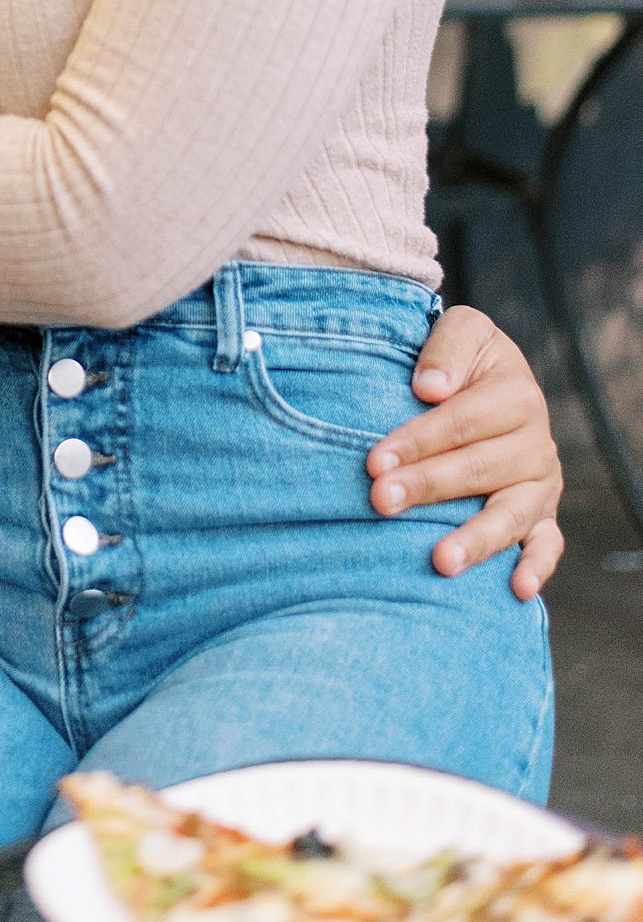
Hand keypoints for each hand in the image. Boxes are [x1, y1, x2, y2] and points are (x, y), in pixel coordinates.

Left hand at [366, 307, 562, 600]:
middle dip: (427, 486)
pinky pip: (547, 545)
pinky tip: (514, 589)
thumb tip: (429, 388)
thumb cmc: (463, 360)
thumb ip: (447, 349)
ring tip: (439, 561)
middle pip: (479, 469)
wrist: (490, 381)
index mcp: (516, 394)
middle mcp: (535, 442)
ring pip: (510, 513)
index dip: (418, 440)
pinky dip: (536, 568)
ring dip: (475, 538)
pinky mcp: (543, 515)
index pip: (462, 422)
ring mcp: (541, 483)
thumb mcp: (462, 332)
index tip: (375, 461)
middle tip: (381, 501)